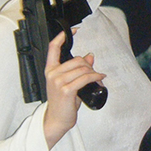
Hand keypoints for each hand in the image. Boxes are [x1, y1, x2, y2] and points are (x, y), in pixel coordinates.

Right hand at [43, 31, 105, 148]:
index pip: (53, 47)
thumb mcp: (70, 83)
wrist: (57, 120)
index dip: (63, 36)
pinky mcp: (66, 90)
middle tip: (95, 73)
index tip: (74, 30)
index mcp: (50, 70)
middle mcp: (52, 73)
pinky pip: (85, 78)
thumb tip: (90, 56)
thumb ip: (78, 70)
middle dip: (89, 65)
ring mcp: (58, 81)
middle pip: (77, 59)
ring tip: (98, 78)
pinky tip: (100, 78)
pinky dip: (95, 76)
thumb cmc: (63, 103)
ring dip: (94, 73)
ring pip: (83, 68)